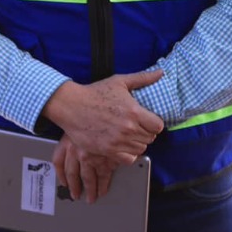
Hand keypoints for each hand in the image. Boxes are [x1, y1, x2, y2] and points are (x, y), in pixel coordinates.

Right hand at [42, 71, 164, 200]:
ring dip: (137, 143)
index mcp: (134, 112)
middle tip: (136, 128)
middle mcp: (128, 128)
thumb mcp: (120, 82)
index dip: (155, 124)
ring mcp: (118, 141)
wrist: (70, 105)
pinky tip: (122, 146)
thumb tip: (161, 72)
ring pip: (140, 149)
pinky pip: (128, 159)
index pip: (158, 126)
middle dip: (146, 133)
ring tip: (129, 136)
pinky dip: (128, 154)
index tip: (148, 121)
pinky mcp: (107, 150)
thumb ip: (142, 78)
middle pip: (150, 138)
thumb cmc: (95, 92)